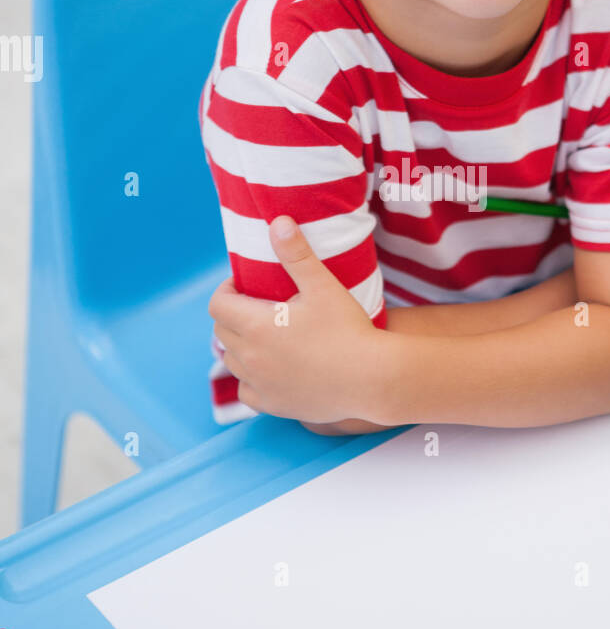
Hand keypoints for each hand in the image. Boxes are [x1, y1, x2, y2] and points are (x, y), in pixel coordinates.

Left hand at [208, 217, 386, 423]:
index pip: (217, 305)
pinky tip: (269, 369)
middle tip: (258, 306)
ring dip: (240, 346)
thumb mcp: (322, 285)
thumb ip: (296, 254)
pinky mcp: (274, 405)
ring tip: (264, 335)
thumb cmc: (349, 330)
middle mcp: (250, 358)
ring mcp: (260, 384)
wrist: (373, 379)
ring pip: (232, 362)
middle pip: (222, 332)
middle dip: (233, 315)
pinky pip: (247, 391)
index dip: (226, 290)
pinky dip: (251, 378)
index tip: (245, 285)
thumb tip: (278, 222)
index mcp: (255, 326)